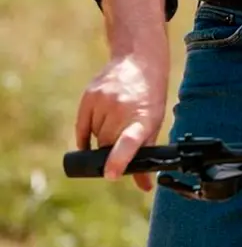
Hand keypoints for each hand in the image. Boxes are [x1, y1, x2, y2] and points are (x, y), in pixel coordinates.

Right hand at [74, 52, 167, 191]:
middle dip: (111, 150)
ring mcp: (104, 101)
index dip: (118, 160)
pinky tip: (96, 127)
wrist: (139, 59)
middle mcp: (122, 109)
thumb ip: (146, 156)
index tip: (110, 174)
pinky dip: (87, 133)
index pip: (129, 142)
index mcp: (144, 117)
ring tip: (115, 122)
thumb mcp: (154, 122)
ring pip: (95, 136)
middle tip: (121, 140)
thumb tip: (144, 187)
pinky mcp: (89, 96)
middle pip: (107, 145)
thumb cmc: (150, 97)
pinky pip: (82, 127)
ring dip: (101, 137)